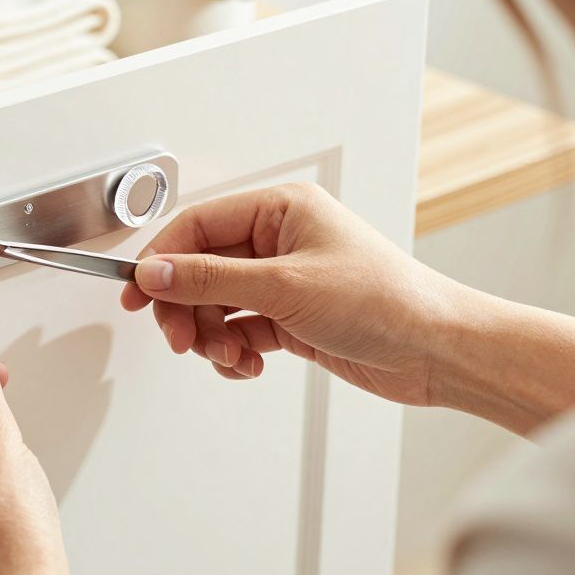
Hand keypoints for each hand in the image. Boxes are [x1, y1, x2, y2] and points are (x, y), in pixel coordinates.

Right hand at [120, 183, 460, 406]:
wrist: (437, 351)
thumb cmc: (386, 301)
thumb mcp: (284, 286)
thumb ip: (209, 279)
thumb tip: (154, 272)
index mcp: (280, 210)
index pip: (197, 226)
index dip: (161, 259)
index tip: (137, 292)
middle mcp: (278, 241)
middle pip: (200, 270)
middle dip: (187, 309)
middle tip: (182, 339)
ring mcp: (283, 281)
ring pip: (216, 305)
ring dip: (213, 336)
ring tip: (229, 356)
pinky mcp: (290, 318)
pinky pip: (238, 330)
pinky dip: (234, 352)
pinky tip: (248, 364)